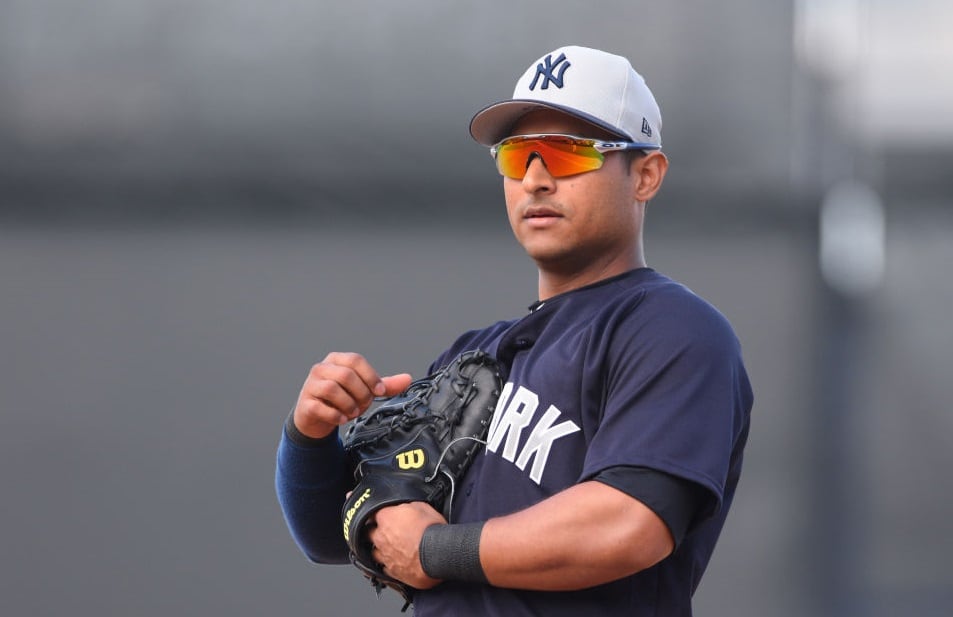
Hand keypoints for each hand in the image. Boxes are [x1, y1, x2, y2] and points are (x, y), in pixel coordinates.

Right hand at [293, 352, 411, 438]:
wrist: (315, 417)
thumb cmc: (341, 399)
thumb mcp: (363, 390)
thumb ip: (384, 385)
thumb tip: (407, 379)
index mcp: (337, 360)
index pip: (356, 360)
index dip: (370, 376)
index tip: (380, 391)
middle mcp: (322, 369)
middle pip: (346, 375)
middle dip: (361, 393)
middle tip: (364, 405)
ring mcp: (310, 385)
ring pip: (332, 389)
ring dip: (348, 404)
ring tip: (353, 412)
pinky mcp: (305, 403)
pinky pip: (320, 407)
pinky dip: (335, 415)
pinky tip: (342, 419)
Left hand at [369, 502, 446, 589]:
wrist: (439, 555)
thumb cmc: (432, 531)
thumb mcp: (422, 507)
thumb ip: (406, 507)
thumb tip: (404, 508)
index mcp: (386, 518)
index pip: (371, 513)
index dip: (376, 513)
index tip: (380, 514)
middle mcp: (381, 537)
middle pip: (368, 533)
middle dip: (374, 530)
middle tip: (385, 529)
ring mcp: (385, 556)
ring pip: (373, 551)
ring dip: (379, 548)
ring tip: (389, 547)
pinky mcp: (392, 572)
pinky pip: (384, 567)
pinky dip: (388, 563)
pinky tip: (396, 561)